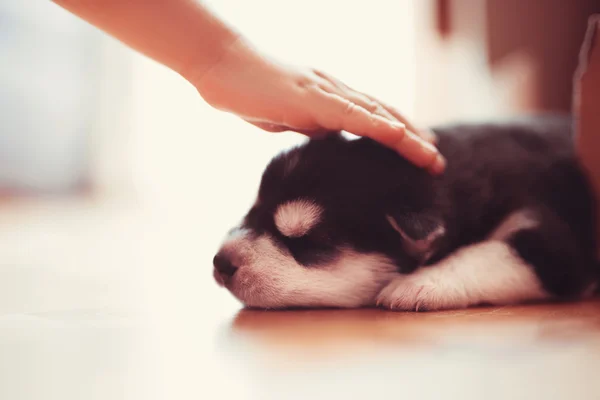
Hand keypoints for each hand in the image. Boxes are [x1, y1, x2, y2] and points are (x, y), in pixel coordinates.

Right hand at [193, 38, 444, 173]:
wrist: (220, 63)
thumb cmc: (246, 90)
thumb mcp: (285, 116)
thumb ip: (309, 124)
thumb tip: (326, 135)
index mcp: (328, 98)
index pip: (372, 116)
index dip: (399, 132)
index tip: (420, 150)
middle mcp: (334, 91)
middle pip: (383, 114)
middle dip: (413, 138)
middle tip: (437, 159)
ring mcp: (324, 91)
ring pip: (375, 113)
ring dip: (407, 135)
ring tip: (431, 154)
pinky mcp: (310, 95)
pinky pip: (350, 112)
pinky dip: (377, 125)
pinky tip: (399, 136)